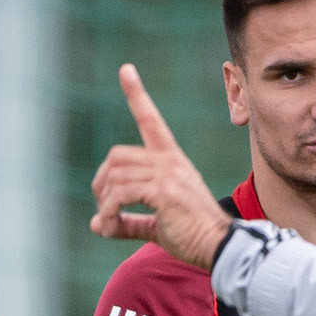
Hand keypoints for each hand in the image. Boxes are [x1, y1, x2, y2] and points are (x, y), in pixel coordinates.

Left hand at [87, 65, 233, 269]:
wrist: (218, 246)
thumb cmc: (191, 235)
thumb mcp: (156, 224)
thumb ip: (128, 220)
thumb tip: (96, 223)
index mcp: (172, 161)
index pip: (151, 120)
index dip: (137, 94)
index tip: (126, 69)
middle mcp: (170, 161)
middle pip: (117, 155)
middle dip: (102, 181)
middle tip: (104, 207)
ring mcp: (167, 174)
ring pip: (116, 176)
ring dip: (105, 203)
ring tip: (109, 223)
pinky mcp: (163, 191)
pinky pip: (120, 194)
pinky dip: (109, 212)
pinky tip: (110, 226)